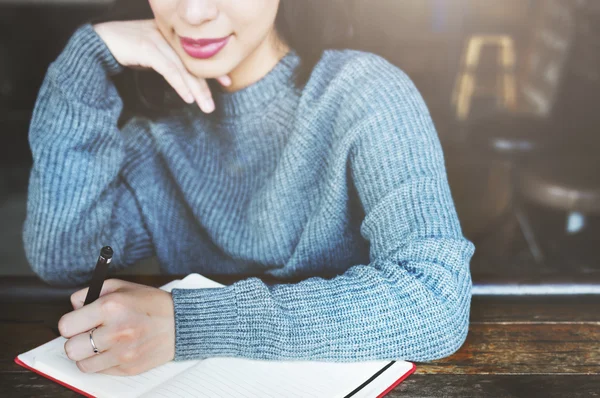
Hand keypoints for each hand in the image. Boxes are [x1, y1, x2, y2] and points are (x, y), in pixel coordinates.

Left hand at [58, 279, 175, 375]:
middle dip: (77, 340)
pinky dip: (104, 361)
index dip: (70, 323)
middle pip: (71, 349)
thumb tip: (73, 308)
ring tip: (103, 343)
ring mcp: (123, 353)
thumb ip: (90, 293)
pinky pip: (101, 371)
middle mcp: (116, 331)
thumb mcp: (122, 286)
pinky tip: (117, 348)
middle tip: (90, 334)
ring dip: (89, 354)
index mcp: (111, 307)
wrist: (181, 322)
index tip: (78, 322)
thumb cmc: (152, 303)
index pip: (66, 326)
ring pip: (83, 364)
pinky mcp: (129, 368)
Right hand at [92, 19, 229, 112]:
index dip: (212, 69)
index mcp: (171, 35)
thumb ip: (169, 61)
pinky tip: (189, 98)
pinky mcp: (147, 48)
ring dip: (196, 90)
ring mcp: (157, 40)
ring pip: (183, 69)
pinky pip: (169, 70)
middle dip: (206, 85)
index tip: (226, 82)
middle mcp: (167, 35)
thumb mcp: (152, 54)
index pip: (196, 54)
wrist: (97, 42)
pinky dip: (180, 85)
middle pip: (192, 63)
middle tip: (215, 103)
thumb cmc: (125, 48)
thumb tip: (186, 77)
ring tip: (206, 107)